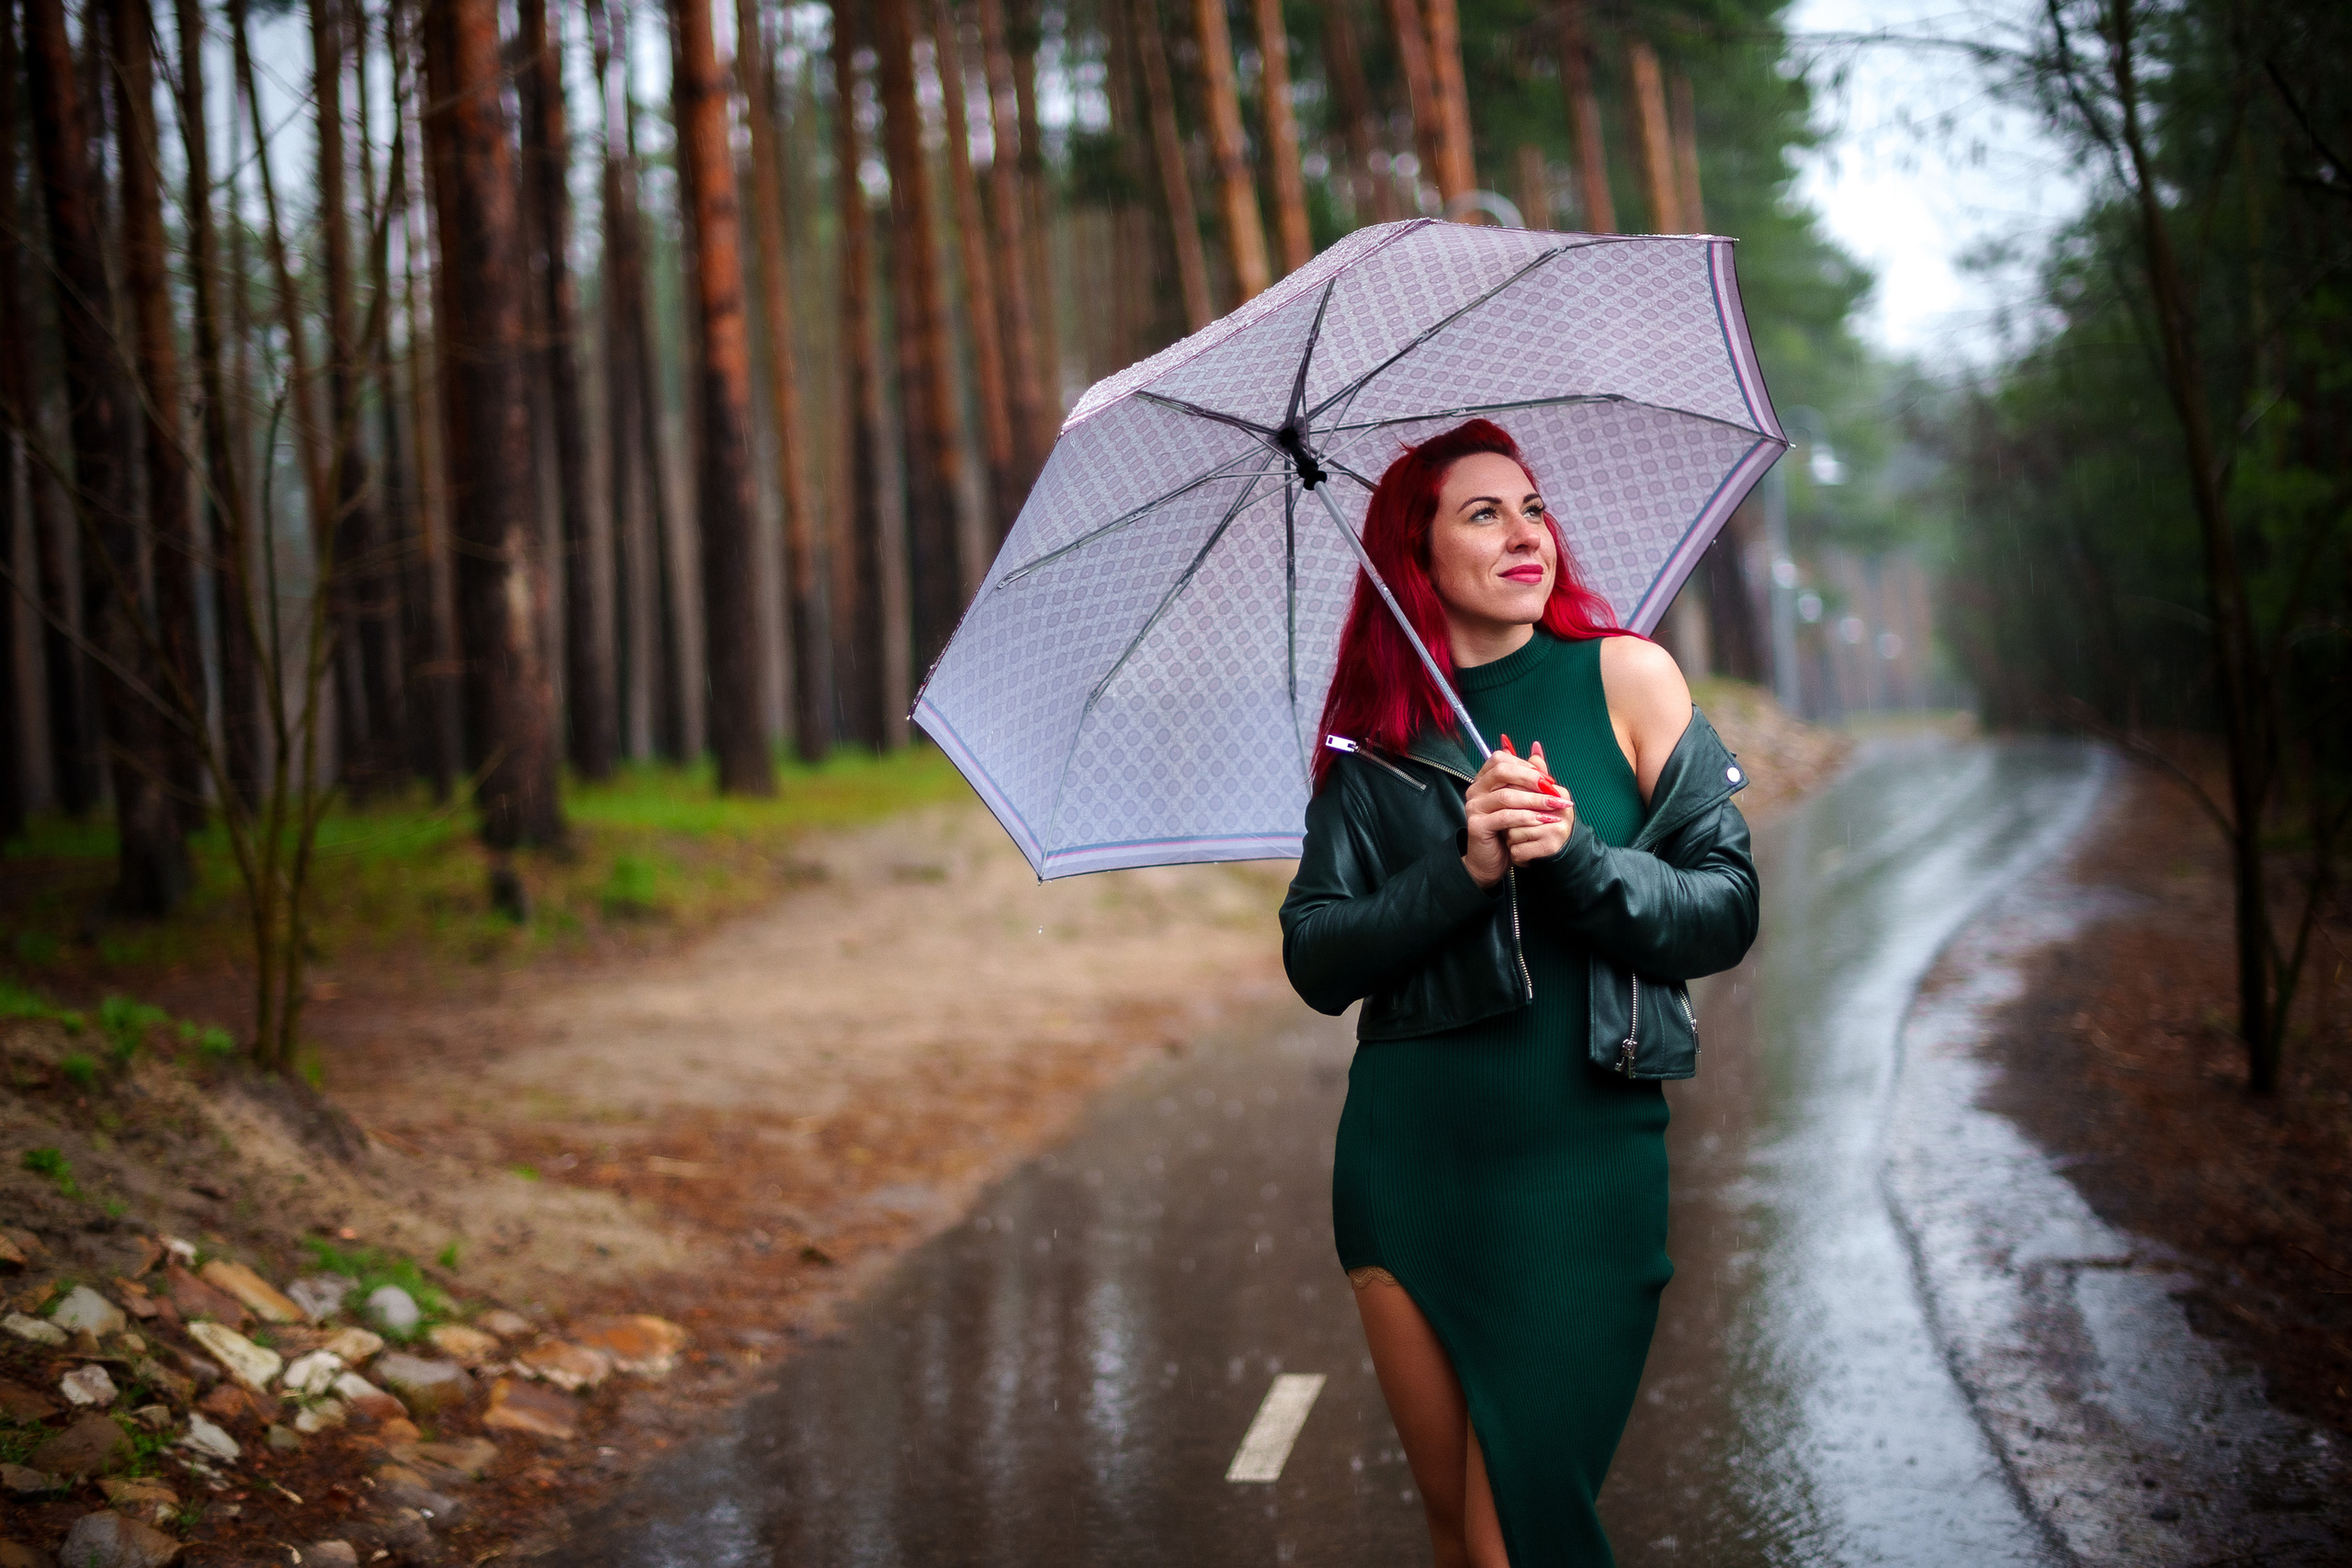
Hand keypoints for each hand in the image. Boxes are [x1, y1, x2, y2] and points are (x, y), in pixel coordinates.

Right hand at [1462, 741, 1570, 890]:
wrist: (1490, 860)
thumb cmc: (1506, 829)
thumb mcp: (1519, 800)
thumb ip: (1528, 776)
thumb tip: (1537, 748)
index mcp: (1483, 780)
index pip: (1501, 759)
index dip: (1526, 766)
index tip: (1548, 779)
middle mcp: (1475, 790)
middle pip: (1502, 772)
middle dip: (1531, 778)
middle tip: (1553, 788)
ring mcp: (1474, 808)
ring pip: (1506, 796)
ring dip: (1535, 799)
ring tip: (1556, 805)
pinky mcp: (1477, 825)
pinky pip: (1505, 817)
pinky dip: (1527, 817)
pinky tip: (1543, 820)